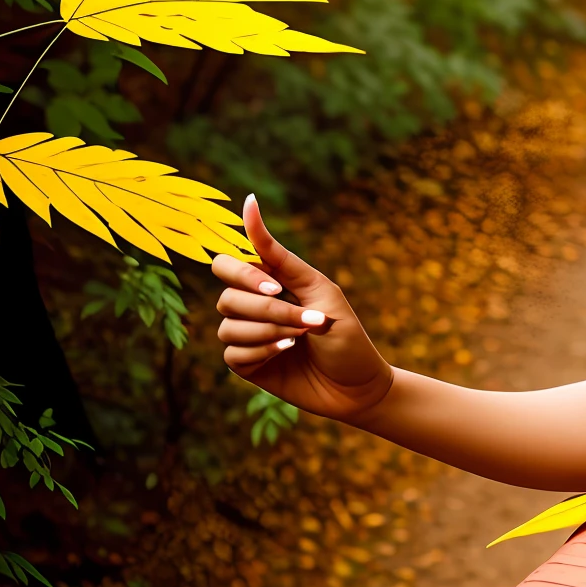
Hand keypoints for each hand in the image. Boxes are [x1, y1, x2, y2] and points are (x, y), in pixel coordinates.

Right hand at [211, 195, 393, 423]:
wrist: (359, 385)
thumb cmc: (346, 334)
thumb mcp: (318, 288)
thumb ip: (278, 255)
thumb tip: (248, 201)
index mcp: (268, 283)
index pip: (227, 265)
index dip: (244, 274)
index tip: (277, 288)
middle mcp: (253, 307)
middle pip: (226, 296)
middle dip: (265, 308)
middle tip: (301, 319)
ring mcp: (248, 337)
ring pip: (229, 325)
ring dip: (270, 331)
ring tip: (302, 338)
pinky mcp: (247, 366)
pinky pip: (233, 354)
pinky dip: (262, 351)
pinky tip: (287, 353)